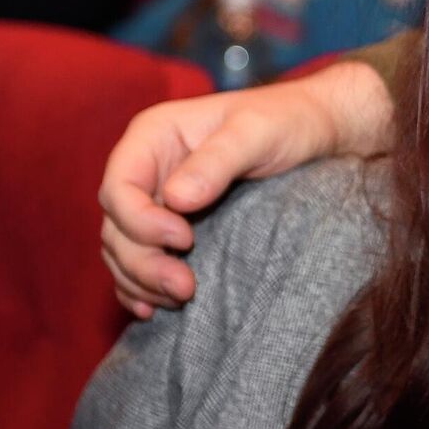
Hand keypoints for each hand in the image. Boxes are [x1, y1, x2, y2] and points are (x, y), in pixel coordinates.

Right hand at [99, 60, 394, 316]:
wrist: (311, 131)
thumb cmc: (285, 121)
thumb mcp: (257, 132)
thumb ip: (218, 160)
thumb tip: (176, 200)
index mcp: (153, 136)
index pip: (119, 187)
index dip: (140, 221)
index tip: (184, 238)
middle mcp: (145, 168)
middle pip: (117, 225)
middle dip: (143, 262)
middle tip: (185, 288)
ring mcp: (154, 199)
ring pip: (123, 249)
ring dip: (142, 280)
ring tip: (181, 298)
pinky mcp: (167, 226)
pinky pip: (137, 261)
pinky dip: (140, 286)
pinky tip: (154, 308)